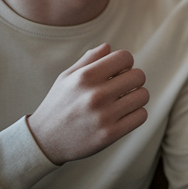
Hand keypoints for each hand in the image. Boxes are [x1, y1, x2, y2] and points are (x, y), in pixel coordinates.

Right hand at [27, 44, 149, 164]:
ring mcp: (104, 116)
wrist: (44, 141)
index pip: (125, 57)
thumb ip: (88, 60)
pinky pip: (141, 116)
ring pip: (143, 96)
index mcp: (85, 77)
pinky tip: (124, 114)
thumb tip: (108, 46)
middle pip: (138, 76)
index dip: (125, 63)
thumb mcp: (66, 78)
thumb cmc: (58, 105)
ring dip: (136, 97)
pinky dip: (136, 114)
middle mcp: (95, 95)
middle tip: (123, 87)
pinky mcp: (110, 134)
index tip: (119, 71)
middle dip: (133, 79)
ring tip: (123, 101)